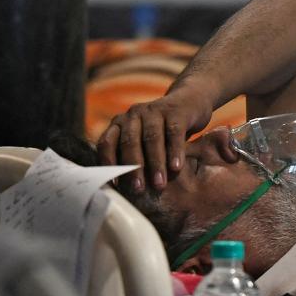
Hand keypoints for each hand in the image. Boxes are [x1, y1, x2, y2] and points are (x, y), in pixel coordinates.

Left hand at [96, 83, 215, 191]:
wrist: (189, 102)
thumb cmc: (161, 132)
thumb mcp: (142, 141)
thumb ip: (131, 158)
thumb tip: (121, 192)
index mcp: (120, 124)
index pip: (106, 143)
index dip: (108, 164)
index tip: (114, 186)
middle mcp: (133, 115)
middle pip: (129, 142)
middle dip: (133, 168)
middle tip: (139, 190)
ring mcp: (154, 110)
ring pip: (152, 138)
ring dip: (155, 163)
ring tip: (159, 184)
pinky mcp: (175, 111)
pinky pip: (174, 132)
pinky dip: (175, 151)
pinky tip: (177, 167)